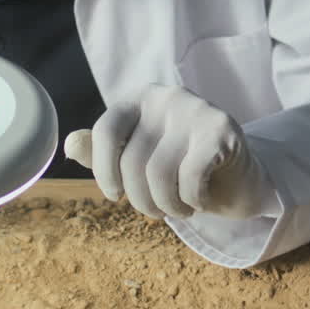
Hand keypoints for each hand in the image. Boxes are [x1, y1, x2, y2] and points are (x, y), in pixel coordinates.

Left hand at [64, 84, 274, 219]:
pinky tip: (200, 201)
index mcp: (139, 99)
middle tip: (157, 212)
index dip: (103, 171)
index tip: (114, 195)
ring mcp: (195, 109)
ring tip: (178, 210)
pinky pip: (190, 178)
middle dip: (141, 200)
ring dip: (167, 206)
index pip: (104, 131)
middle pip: (132, 160)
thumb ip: (102, 152)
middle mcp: (166, 96)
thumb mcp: (138, 159)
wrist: (240, 176)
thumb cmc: (181, 167)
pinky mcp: (222, 130)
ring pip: (159, 174)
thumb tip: (69, 144)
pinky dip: (191, 201)